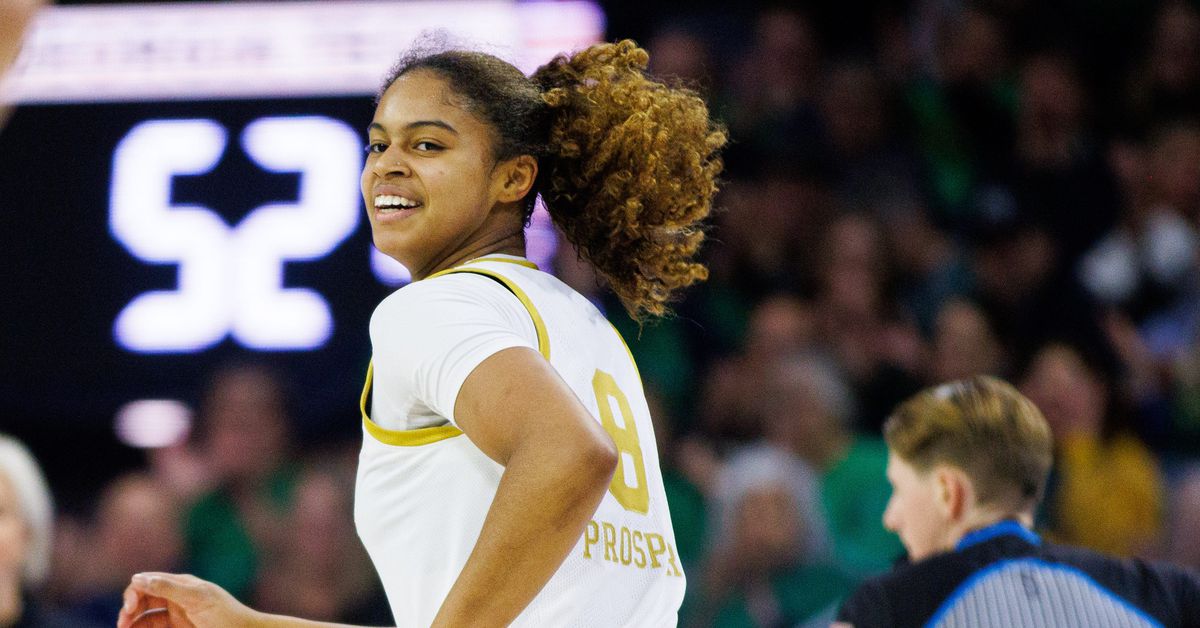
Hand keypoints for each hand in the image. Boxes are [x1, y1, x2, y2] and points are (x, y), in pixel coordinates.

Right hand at [116, 573, 258, 627]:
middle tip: (122, 624)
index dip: (134, 593)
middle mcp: (176, 598)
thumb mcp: (197, 599)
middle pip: (142, 600)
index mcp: (181, 585)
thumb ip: (169, 588)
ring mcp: (176, 615)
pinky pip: (154, 627)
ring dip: (132, 623)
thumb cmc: (226, 616)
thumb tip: (138, 578)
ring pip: (145, 618)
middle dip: (129, 610)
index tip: (130, 609)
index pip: (147, 582)